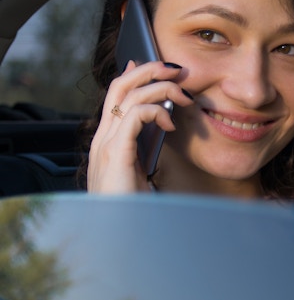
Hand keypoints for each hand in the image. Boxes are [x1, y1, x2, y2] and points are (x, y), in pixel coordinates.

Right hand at [87, 60, 193, 192]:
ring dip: (162, 88)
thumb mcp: (137, 170)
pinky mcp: (116, 153)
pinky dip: (157, 111)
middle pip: (120, 86)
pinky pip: (136, 115)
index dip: (136, 74)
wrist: (116, 232)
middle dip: (150, 70)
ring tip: (184, 98)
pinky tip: (172, 124)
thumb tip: (158, 125)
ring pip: (130, 95)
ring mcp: (107, 143)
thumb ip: (142, 147)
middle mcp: (103, 137)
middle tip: (176, 70)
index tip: (159, 67)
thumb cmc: (130, 205)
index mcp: (107, 139)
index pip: (117, 94)